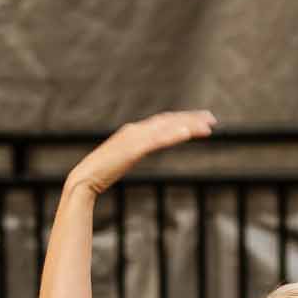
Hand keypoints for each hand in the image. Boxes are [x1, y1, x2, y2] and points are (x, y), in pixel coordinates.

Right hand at [70, 110, 215, 198]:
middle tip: (212, 119)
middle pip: (169, 120)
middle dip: (191, 118)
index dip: (182, 119)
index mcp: (133, 132)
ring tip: (208, 126)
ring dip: (189, 125)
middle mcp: (135, 130)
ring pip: (167, 128)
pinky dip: (173, 134)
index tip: (199, 121)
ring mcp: (134, 138)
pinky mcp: (132, 149)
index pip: (163, 122)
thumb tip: (140, 151)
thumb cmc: (101, 174)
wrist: (84, 179)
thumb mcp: (122, 161)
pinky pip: (157, 140)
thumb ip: (133, 152)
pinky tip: (187, 133)